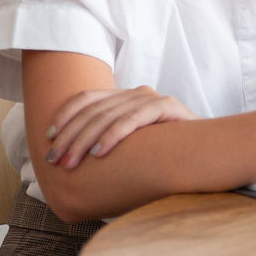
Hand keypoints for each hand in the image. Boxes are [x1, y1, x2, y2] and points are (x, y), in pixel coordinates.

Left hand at [45, 86, 197, 168]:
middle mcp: (138, 92)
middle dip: (70, 136)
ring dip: (85, 141)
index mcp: (126, 97)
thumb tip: (69, 153)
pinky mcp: (167, 106)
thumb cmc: (165, 151)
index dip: (64, 115)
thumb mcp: (131, 142)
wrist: (207, 149)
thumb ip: (109, 138)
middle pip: (94, 110)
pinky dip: (113, 136)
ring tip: (72, 163)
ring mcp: (153, 98)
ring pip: (109, 115)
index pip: (87, 98)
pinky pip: (133, 119)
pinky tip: (99, 153)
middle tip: (56, 160)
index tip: (48, 137)